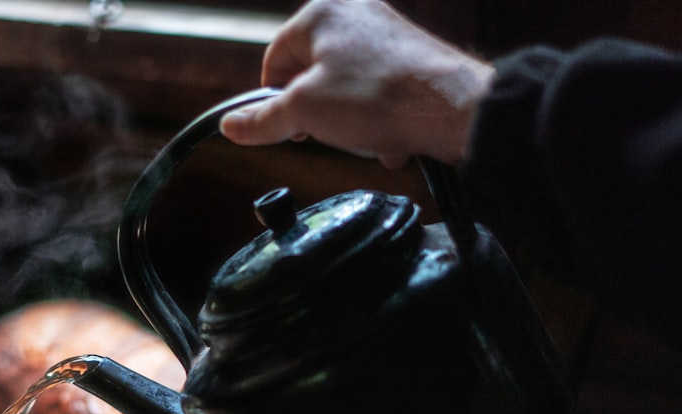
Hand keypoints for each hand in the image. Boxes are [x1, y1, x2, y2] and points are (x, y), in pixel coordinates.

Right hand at [219, 0, 493, 167]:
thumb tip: (230, 126)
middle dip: (317, 113)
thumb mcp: (304, 112)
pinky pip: (375, 92)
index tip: (284, 129)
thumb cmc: (377, 97)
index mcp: (320, 12)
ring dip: (349, 122)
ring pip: (344, 88)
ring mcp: (384, 33)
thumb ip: (262, 120)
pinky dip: (376, 117)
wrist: (450, 108)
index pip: (275, 60)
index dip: (274, 101)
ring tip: (365, 134)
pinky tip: (388, 134)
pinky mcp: (408, 56)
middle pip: (310, 75)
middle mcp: (353, 12)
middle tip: (328, 133)